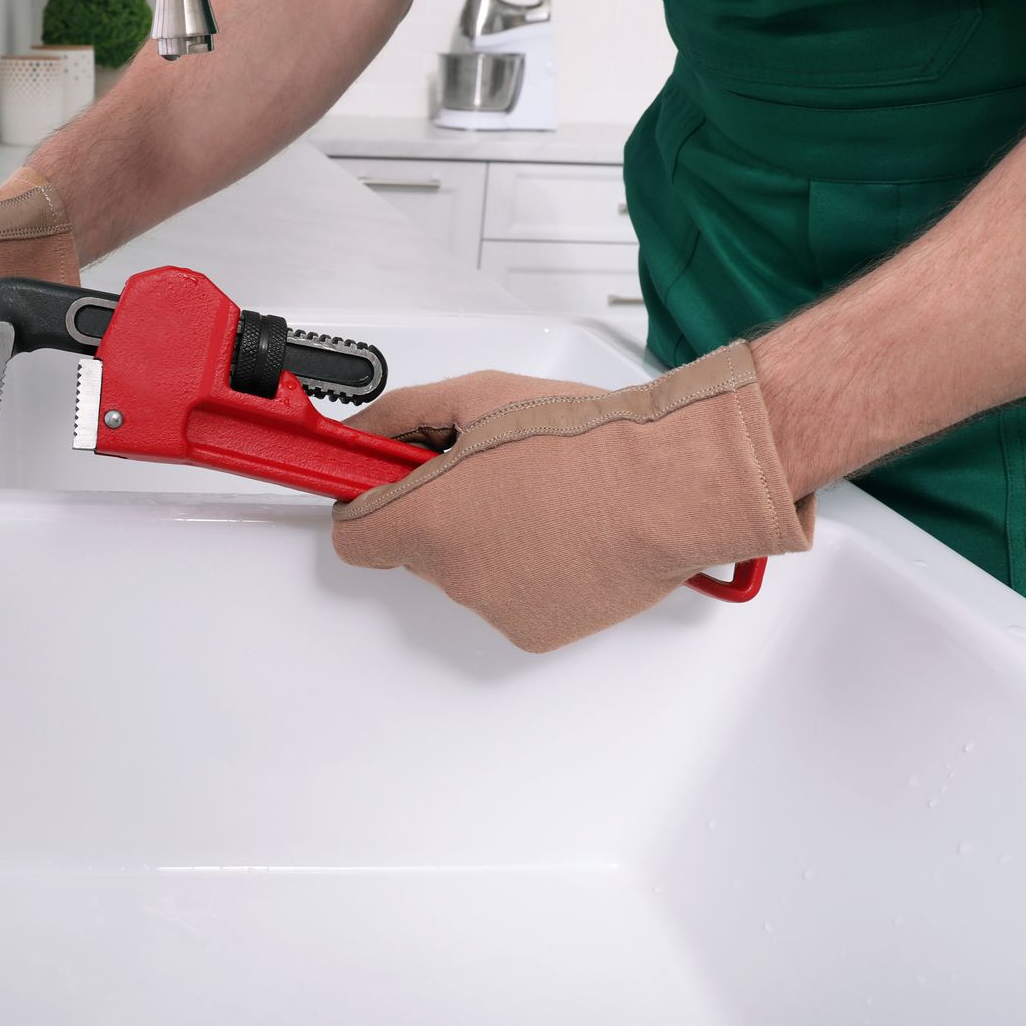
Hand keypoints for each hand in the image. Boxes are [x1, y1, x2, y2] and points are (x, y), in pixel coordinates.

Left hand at [332, 342, 813, 651]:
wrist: (672, 484)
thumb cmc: (589, 440)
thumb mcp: (480, 394)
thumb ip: (404, 413)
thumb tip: (367, 429)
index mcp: (427, 520)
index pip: (353, 536)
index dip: (367, 504)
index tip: (382, 487)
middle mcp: (454, 576)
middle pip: (417, 548)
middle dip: (442, 511)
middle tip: (489, 472)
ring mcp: (495, 609)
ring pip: (468, 572)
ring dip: (491, 538)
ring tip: (545, 496)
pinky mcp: (537, 631)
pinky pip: (512, 597)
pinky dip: (531, 568)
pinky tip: (567, 531)